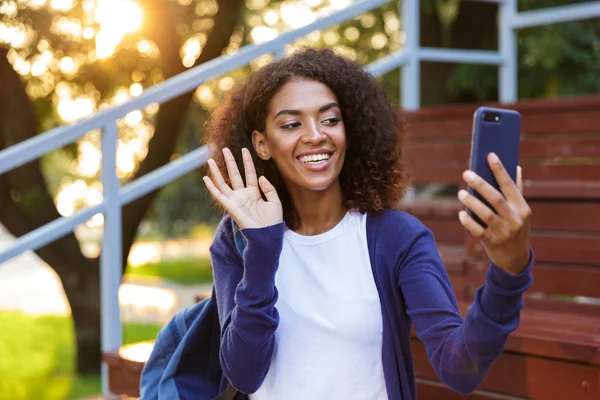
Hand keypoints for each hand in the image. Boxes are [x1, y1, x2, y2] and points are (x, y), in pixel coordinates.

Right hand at [203, 147, 282, 229]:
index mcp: (255, 192)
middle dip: (230, 162)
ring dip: (217, 172)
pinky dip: (211, 187)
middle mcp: (243, 194)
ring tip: (210, 160)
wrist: (267, 235)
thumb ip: (269, 188)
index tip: (245, 149)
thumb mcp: (275, 201)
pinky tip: (206, 178)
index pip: (250, 173)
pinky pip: (218, 195)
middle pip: (235, 174)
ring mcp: (235, 200)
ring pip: (223, 183)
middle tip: (225, 149)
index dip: (247, 161)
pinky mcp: (230, 207)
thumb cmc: (272, 221)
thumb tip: (260, 177)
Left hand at [457, 153, 531, 274]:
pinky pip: (478, 230)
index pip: (510, 185)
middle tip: (466, 173)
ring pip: (486, 214)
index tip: (490, 155)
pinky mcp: (492, 242)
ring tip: (460, 193)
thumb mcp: (520, 211)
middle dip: (480, 185)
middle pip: (496, 199)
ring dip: (472, 202)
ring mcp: (504, 232)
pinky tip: (460, 214)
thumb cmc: (515, 227)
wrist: (516, 258)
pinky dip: (468, 222)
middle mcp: (515, 219)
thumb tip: (516, 167)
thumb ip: (517, 191)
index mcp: (522, 208)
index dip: (500, 170)